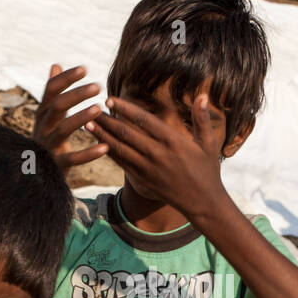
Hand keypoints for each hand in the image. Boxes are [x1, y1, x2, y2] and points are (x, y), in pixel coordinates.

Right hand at [31, 64, 108, 172]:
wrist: (35, 176)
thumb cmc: (47, 140)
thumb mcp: (48, 116)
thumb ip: (53, 93)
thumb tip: (55, 65)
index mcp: (43, 114)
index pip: (51, 90)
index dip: (66, 79)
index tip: (84, 69)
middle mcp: (43, 127)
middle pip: (57, 106)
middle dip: (76, 94)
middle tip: (98, 86)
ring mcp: (48, 146)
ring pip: (63, 129)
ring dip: (81, 117)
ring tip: (99, 109)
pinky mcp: (56, 165)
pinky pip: (73, 159)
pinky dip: (89, 153)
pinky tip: (105, 147)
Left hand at [87, 91, 223, 218]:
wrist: (202, 203)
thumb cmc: (207, 170)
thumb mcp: (209, 144)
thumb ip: (202, 119)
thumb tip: (202, 95)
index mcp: (173, 141)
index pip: (144, 120)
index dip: (125, 109)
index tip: (110, 100)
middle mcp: (158, 154)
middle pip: (127, 133)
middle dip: (107, 120)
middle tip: (91, 108)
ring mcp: (149, 169)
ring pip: (121, 149)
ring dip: (102, 136)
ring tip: (88, 124)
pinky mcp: (143, 181)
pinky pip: (122, 164)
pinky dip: (109, 153)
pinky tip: (98, 144)